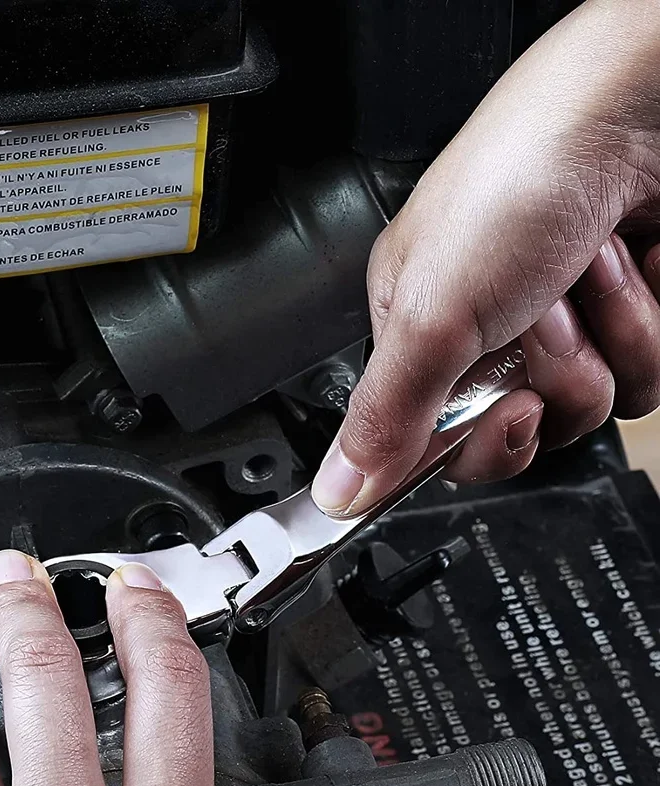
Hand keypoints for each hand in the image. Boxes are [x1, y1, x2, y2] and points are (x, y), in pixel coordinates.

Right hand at [312, 0, 659, 515]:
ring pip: (595, 404)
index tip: (507, 413)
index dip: (482, 443)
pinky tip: (627, 264)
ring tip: (585, 273)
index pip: (441, 441)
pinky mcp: (626, 315)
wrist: (630, 113)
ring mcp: (564, 325)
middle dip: (551, 382)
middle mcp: (488, 335)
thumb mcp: (431, 315)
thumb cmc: (517, 180)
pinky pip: (645, 371)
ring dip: (606, 340)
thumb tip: (339, 489)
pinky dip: (645, 321)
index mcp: (419, 334)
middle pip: (526, 430)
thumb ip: (385, 414)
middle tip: (542, 326)